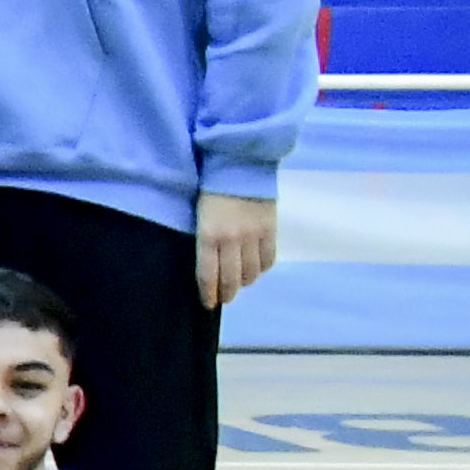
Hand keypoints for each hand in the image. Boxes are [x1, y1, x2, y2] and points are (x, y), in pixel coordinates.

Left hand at [199, 191, 278, 308]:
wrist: (240, 165)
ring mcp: (254, 235)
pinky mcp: (271, 229)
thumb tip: (208, 266)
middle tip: (224, 299)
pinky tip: (256, 269)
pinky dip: (262, 269)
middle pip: (231, 279)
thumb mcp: (198, 217)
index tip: (207, 304)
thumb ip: (204, 242)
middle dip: (226, 293)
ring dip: (244, 282)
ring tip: (239, 283)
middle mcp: (232, 240)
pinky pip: (269, 259)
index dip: (208, 294)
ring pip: (252, 272)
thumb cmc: (210, 190)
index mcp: (208, 236)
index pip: (208, 275)